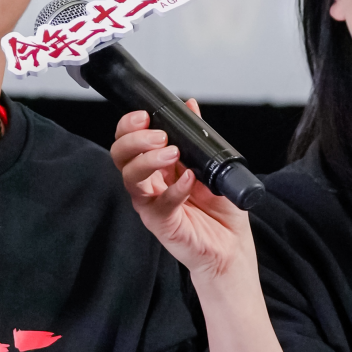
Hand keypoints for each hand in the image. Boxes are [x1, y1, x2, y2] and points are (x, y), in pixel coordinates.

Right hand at [109, 105, 252, 283]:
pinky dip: (174, 190)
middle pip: (120, 156)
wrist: (232, 246)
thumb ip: (197, 136)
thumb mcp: (212, 164)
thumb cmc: (221, 210)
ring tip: (173, 153)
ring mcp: (151, 204)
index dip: (129, 126)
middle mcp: (149, 184)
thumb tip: (190, 105)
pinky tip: (190, 180)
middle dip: (134, 140)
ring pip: (131, 178)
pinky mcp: (162, 224)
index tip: (144, 115)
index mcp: (156, 167)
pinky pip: (159, 205)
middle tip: (159, 136)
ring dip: (148, 161)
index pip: (129, 142)